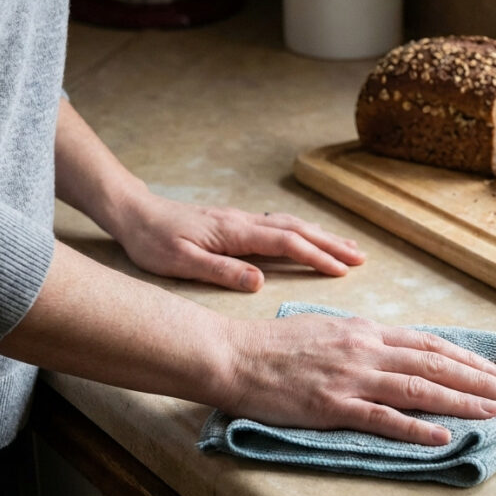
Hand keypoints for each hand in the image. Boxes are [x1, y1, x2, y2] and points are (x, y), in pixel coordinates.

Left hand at [112, 190, 364, 290]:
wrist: (134, 213)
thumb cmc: (153, 241)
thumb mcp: (180, 263)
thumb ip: (220, 271)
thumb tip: (260, 282)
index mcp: (235, 233)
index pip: (286, 243)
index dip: (316, 256)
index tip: (342, 270)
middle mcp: (245, 221)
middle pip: (298, 229)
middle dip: (331, 243)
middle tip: (360, 257)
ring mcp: (242, 219)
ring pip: (291, 224)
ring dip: (321, 235)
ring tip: (346, 247)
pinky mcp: (236, 222)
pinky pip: (280, 224)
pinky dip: (303, 230)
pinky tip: (309, 236)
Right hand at [222, 313, 495, 444]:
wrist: (236, 355)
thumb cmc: (277, 345)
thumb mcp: (327, 330)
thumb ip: (361, 340)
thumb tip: (391, 349)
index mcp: (365, 331)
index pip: (427, 343)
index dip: (463, 356)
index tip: (489, 369)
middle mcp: (366, 350)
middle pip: (433, 364)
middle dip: (475, 379)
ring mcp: (351, 378)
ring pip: (418, 388)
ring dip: (460, 400)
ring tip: (492, 411)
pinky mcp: (333, 406)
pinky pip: (382, 418)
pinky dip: (415, 427)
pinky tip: (441, 436)